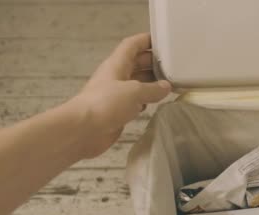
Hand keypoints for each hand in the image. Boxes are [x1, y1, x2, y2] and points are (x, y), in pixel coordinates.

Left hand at [71, 33, 171, 158]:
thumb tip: (166, 87)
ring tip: (172, 84)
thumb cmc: (106, 103)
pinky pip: (135, 101)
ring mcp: (116, 94)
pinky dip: (147, 100)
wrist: (83, 130)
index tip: (164, 41)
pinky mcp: (118, 111)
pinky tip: (159, 103)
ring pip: (137, 83)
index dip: (146, 40)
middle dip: (154, 62)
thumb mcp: (134, 92)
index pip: (132, 45)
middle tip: (175, 65)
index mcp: (117, 65)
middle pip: (136, 63)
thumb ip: (153, 89)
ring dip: (152, 82)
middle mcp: (116, 76)